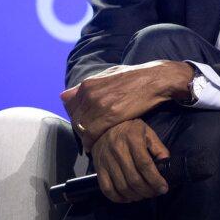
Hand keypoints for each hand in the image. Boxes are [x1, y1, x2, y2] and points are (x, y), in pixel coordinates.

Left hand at [61, 60, 195, 151]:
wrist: (155, 79)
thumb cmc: (134, 77)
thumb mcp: (108, 74)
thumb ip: (87, 86)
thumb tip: (64, 95)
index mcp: (88, 84)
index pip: (70, 107)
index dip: (75, 117)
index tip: (83, 123)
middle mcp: (90, 94)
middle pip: (75, 119)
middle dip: (80, 129)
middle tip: (88, 135)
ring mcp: (100, 105)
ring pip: (82, 128)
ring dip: (85, 137)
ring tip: (92, 141)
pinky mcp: (112, 116)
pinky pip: (93, 134)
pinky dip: (92, 142)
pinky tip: (95, 144)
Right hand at [91, 119, 170, 202]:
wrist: (104, 126)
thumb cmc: (130, 129)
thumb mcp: (147, 132)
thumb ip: (158, 147)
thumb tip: (166, 163)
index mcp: (133, 139)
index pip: (145, 165)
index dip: (155, 180)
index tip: (163, 188)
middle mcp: (118, 150)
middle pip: (134, 179)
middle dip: (147, 190)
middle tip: (154, 193)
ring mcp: (106, 160)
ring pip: (122, 186)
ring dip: (135, 196)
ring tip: (143, 195)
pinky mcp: (99, 168)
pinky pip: (107, 189)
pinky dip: (118, 198)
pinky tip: (128, 197)